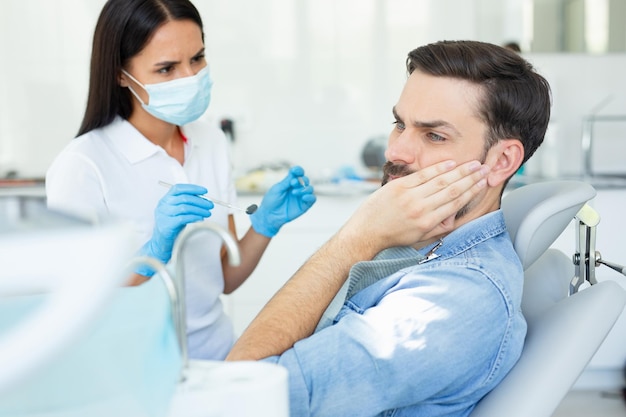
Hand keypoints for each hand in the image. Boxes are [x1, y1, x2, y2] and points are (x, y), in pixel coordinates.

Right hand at [137, 184, 213, 276]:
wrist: (161, 242)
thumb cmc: (172, 226)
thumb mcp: (178, 212)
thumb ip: (187, 204)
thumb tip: (205, 199)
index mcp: (165, 200)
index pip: (178, 188)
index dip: (192, 188)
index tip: (204, 191)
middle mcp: (162, 205)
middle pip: (184, 198)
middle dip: (200, 201)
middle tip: (210, 205)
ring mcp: (163, 215)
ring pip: (185, 208)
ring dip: (199, 209)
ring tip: (208, 213)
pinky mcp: (166, 225)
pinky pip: (183, 218)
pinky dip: (194, 217)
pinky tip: (201, 219)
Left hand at [250, 165, 315, 237]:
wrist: (270, 216)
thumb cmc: (271, 202)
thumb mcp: (277, 189)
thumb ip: (287, 181)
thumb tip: (294, 172)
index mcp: (290, 183)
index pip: (298, 174)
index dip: (298, 170)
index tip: (295, 170)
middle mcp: (297, 189)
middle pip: (305, 180)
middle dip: (301, 180)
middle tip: (292, 183)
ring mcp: (301, 197)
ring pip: (310, 188)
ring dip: (304, 189)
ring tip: (294, 193)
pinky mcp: (304, 206)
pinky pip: (312, 199)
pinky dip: (310, 196)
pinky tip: (304, 197)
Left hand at [341, 160, 489, 251]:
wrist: (367, 232)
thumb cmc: (393, 235)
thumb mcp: (419, 237)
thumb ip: (438, 227)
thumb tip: (454, 216)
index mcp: (428, 222)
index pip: (455, 203)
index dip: (471, 192)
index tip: (482, 183)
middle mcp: (421, 208)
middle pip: (452, 190)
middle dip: (471, 179)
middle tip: (484, 169)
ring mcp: (410, 196)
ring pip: (440, 180)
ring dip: (460, 171)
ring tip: (473, 164)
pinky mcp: (399, 187)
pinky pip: (423, 175)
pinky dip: (438, 168)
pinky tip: (451, 163)